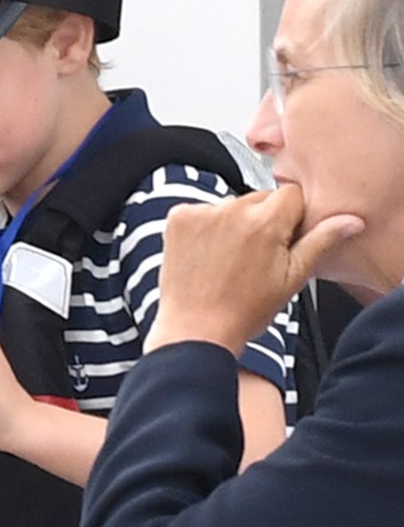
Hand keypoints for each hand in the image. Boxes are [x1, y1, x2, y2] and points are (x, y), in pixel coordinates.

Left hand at [145, 185, 363, 356]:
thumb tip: (348, 221)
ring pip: (230, 206)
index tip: (283, 241)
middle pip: (260, 198)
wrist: (195, 330)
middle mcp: (232, 209)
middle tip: (254, 258)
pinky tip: (207, 256)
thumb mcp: (291, 279)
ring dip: (233, 224)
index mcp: (265, 222)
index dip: (291, 219)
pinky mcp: (178, 217)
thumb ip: (320, 242)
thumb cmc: (243, 311)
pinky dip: (205, 227)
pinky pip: (201, 211)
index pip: (291, 195)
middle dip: (263, 221)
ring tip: (228, 261)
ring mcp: (202, 211)